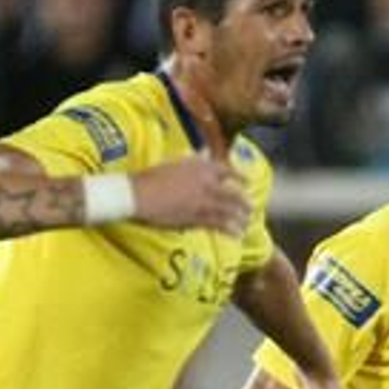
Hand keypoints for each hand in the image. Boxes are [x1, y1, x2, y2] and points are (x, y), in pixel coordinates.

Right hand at [130, 156, 249, 235]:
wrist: (138, 194)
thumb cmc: (150, 177)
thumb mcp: (173, 163)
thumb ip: (190, 162)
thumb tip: (202, 155)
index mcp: (199, 167)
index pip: (226, 171)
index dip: (239, 177)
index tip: (247, 182)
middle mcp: (205, 182)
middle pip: (231, 193)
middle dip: (243, 202)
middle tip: (250, 208)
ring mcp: (202, 201)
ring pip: (228, 210)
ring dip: (240, 217)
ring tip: (246, 224)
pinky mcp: (195, 217)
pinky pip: (218, 224)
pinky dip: (229, 229)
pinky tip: (236, 234)